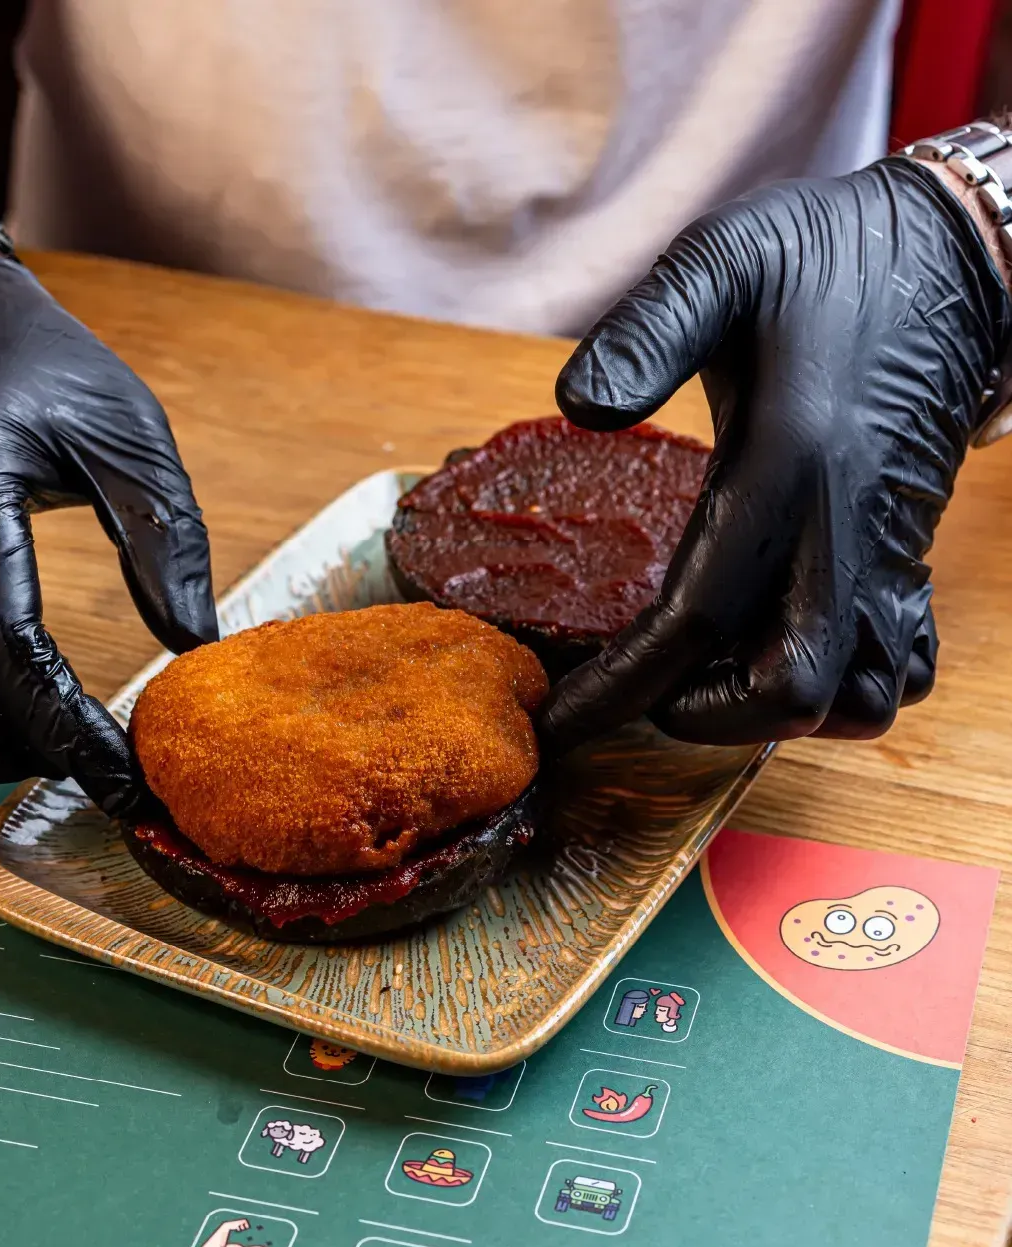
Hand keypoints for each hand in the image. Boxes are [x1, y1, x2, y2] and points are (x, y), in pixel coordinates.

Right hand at [0, 257, 216, 811]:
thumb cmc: (36, 357)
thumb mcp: (123, 430)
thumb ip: (163, 538)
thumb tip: (196, 643)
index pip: (7, 652)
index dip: (65, 726)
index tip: (125, 773)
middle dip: (17, 752)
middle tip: (102, 773)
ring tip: (67, 749)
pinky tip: (17, 706)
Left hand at [540, 157, 1010, 751]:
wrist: (953, 260)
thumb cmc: (826, 259)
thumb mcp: (722, 261)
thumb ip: (648, 330)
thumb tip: (578, 407)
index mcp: (789, 462)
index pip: (698, 616)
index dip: (623, 685)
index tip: (562, 717)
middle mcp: (847, 526)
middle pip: (794, 689)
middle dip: (704, 716)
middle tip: (642, 691)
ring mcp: (892, 553)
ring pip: (859, 699)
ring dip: (777, 711)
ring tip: (705, 674)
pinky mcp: (914, 561)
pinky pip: (899, 671)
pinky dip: (840, 691)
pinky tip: (776, 649)